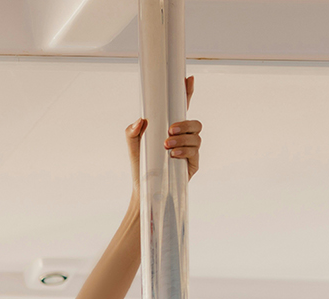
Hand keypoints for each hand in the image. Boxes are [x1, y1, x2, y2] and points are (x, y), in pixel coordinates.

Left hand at [127, 75, 200, 190]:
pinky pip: (195, 153)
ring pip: (197, 137)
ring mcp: (190, 150)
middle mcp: (183, 137)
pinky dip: (184, 151)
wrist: (144, 188)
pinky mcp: (193, 164)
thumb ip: (132, 131)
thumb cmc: (140, 164)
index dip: (187, 93)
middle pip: (195, 123)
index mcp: (170, 128)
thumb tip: (140, 120)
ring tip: (167, 145)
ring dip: (183, 138)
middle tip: (170, 130)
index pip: (182, 108)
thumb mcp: (132, 146)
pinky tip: (173, 154)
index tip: (187, 80)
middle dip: (185, 123)